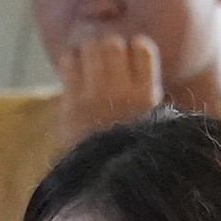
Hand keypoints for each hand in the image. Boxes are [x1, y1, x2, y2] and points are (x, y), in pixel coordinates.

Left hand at [50, 30, 165, 147]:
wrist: (105, 177)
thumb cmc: (128, 142)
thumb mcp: (152, 115)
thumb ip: (144, 84)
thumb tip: (134, 47)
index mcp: (147, 95)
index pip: (142, 47)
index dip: (134, 46)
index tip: (129, 56)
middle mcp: (123, 92)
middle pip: (113, 43)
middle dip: (108, 45)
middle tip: (104, 57)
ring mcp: (95, 96)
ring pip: (90, 47)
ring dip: (88, 50)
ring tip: (89, 61)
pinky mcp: (71, 102)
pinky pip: (69, 61)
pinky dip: (71, 59)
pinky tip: (75, 70)